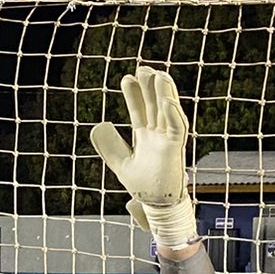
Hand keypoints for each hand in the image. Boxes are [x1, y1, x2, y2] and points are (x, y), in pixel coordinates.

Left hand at [88, 66, 197, 248]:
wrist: (155, 206)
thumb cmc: (144, 186)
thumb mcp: (120, 163)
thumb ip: (110, 146)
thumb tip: (98, 126)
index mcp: (145, 137)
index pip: (139, 110)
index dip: (134, 95)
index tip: (127, 78)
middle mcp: (158, 135)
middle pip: (154, 105)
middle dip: (150, 87)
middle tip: (144, 67)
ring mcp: (167, 141)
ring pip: (167, 112)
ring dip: (164, 94)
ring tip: (158, 75)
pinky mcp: (175, 150)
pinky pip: (176, 129)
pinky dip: (172, 115)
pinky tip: (167, 101)